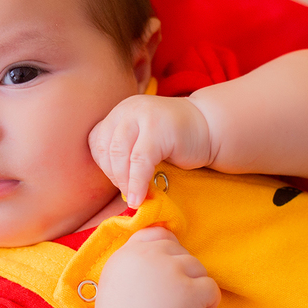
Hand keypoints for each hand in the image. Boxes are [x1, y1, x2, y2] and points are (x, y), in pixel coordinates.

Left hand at [88, 95, 212, 207]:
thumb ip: (124, 153)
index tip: (119, 182)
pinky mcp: (158, 129)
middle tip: (127, 192)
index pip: (97, 141)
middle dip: (114, 176)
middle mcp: (128, 110)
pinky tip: (140, 197)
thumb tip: (112, 184)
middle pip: (107, 148)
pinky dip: (137, 183)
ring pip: (120, 155)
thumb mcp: (141, 140)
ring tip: (133, 197)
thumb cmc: (175, 141)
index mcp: (120, 112)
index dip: (103, 166)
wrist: (210, 127)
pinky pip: (140, 162)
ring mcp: (143, 116)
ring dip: (124, 182)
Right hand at [94, 226, 219, 307]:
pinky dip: (210, 303)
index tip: (169, 272)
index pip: (160, 234)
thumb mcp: (115, 278)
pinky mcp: (189, 291)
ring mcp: (171, 271)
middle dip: (183, 273)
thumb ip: (135, 258)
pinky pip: (212, 288)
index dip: (169, 251)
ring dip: (195, 287)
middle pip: (181, 252)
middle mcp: (150, 256)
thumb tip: (164, 244)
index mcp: (130, 252)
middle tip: (174, 298)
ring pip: (199, 268)